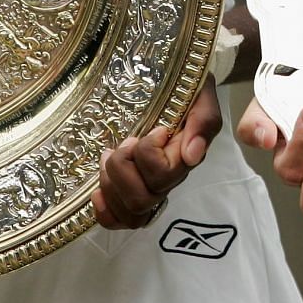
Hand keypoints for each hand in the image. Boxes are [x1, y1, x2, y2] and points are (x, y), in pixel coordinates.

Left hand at [93, 77, 221, 228]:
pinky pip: (118, 219)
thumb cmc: (185, 89)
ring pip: (129, 210)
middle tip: (125, 143)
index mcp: (185, 158)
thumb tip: (191, 155)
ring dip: (111, 181)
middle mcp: (169, 179)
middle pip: (142, 200)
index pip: (163, 176)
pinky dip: (104, 210)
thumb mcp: (201, 94)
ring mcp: (150, 187)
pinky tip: (98, 191)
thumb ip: (204, 120)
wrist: (173, 83)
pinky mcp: (129, 192)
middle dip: (122, 167)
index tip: (153, 129)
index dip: (148, 154)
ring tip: (110, 155)